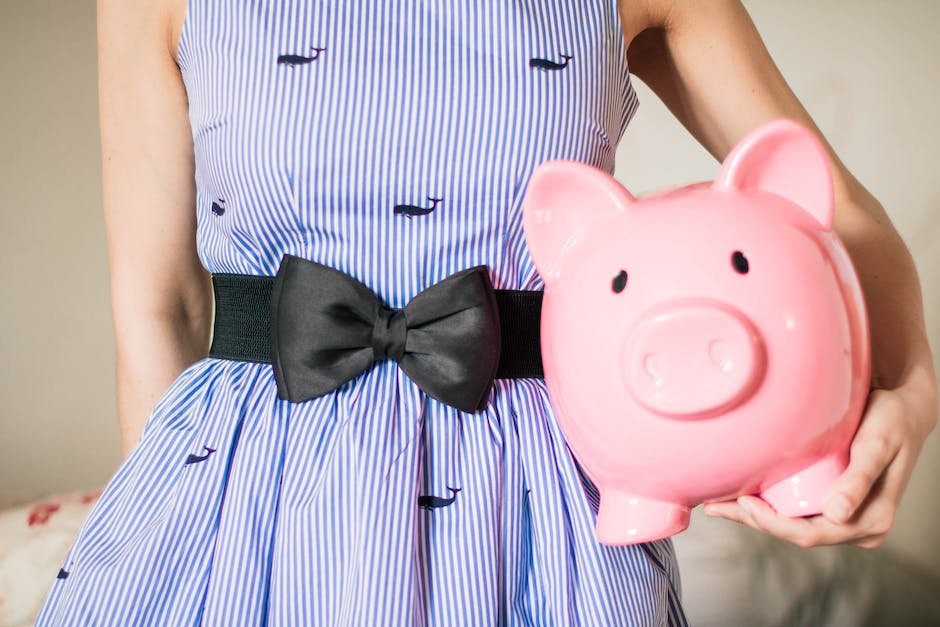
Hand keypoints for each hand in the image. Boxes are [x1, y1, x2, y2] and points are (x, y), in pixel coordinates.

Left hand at [702, 379, 937, 547]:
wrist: (904, 409)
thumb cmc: (892, 422)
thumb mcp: (877, 445)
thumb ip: (859, 479)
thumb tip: (837, 515)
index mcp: (870, 520)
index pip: (812, 534)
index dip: (774, 524)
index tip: (743, 503)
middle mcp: (858, 525)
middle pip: (796, 532)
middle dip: (754, 521)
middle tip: (713, 506)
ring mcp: (845, 516)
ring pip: (792, 524)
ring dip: (756, 516)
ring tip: (717, 503)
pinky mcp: (834, 503)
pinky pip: (797, 511)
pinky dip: (768, 505)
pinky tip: (741, 495)